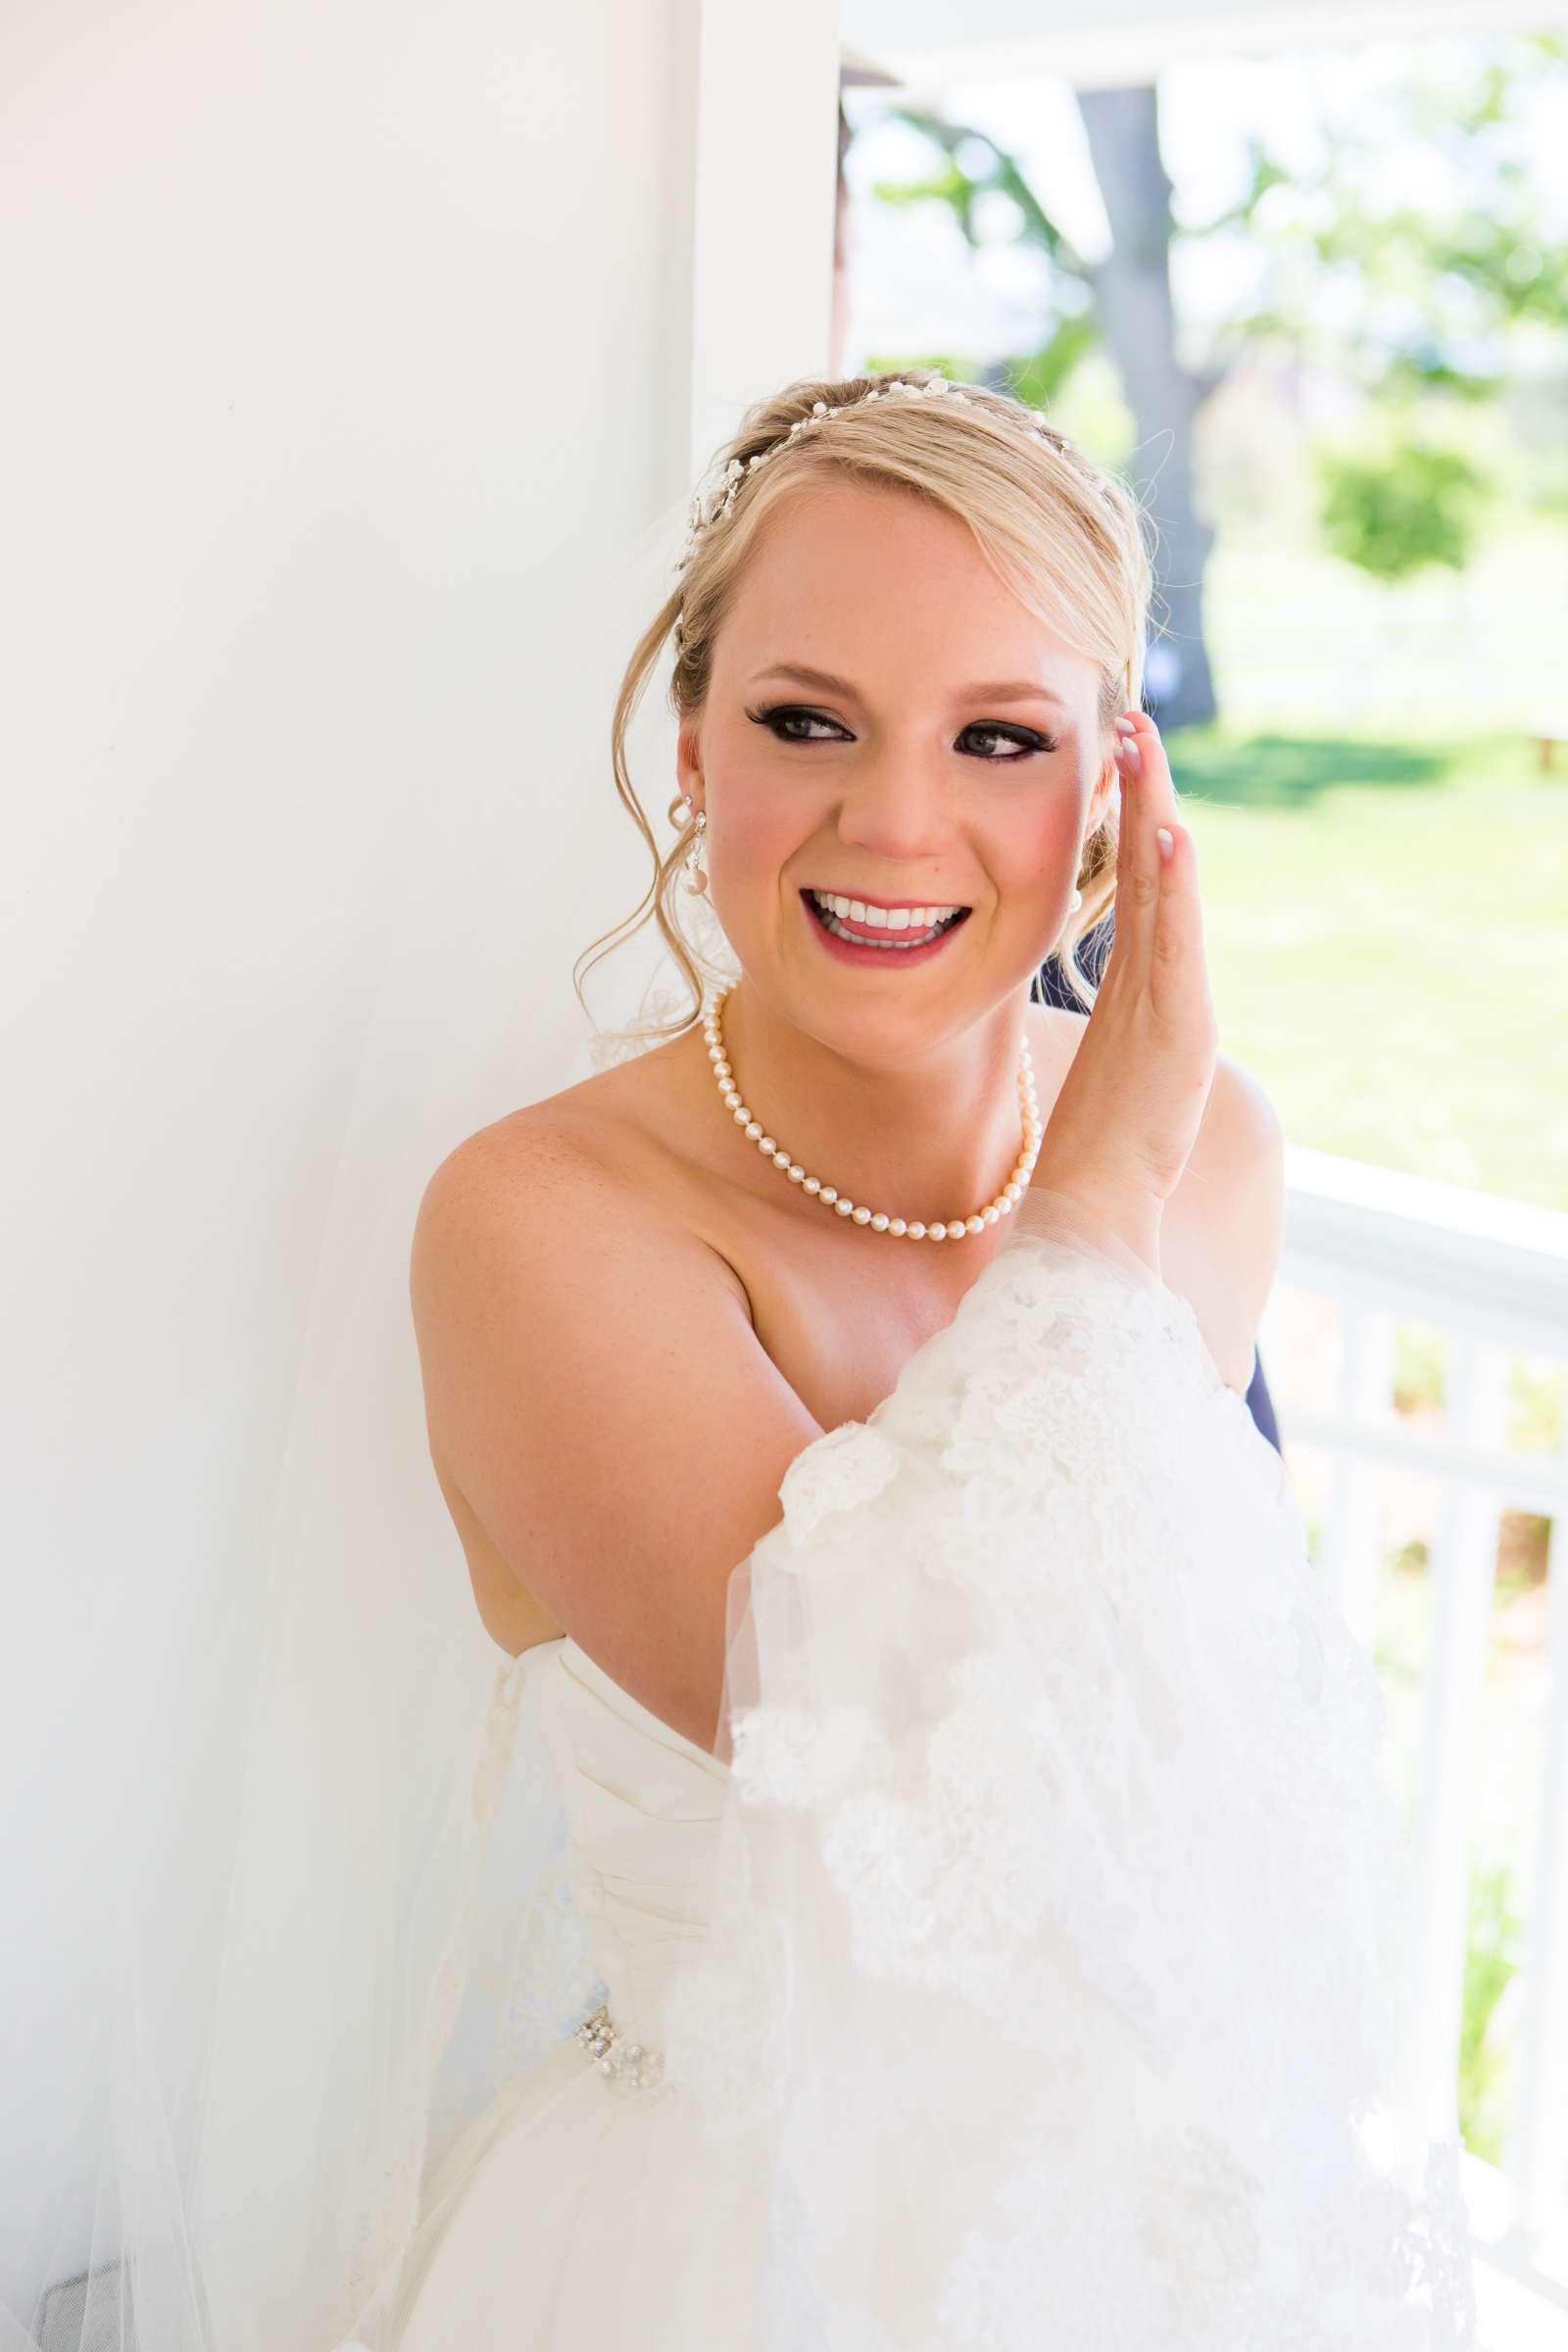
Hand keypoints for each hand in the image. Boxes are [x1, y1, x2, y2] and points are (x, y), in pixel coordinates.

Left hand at [1030, 710, 1218, 1272]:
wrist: (1102, 1216)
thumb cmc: (1097, 1156)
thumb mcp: (1098, 1069)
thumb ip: (1103, 1026)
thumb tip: (1070, 995)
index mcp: (1141, 990)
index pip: (1136, 886)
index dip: (1129, 819)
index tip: (1113, 755)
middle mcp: (1163, 986)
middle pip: (1155, 870)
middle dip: (1145, 792)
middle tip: (1133, 718)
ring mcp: (1175, 1004)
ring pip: (1166, 891)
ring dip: (1155, 813)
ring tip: (1145, 749)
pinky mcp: (1178, 1031)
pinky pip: (1174, 942)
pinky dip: (1176, 885)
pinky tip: (1169, 834)